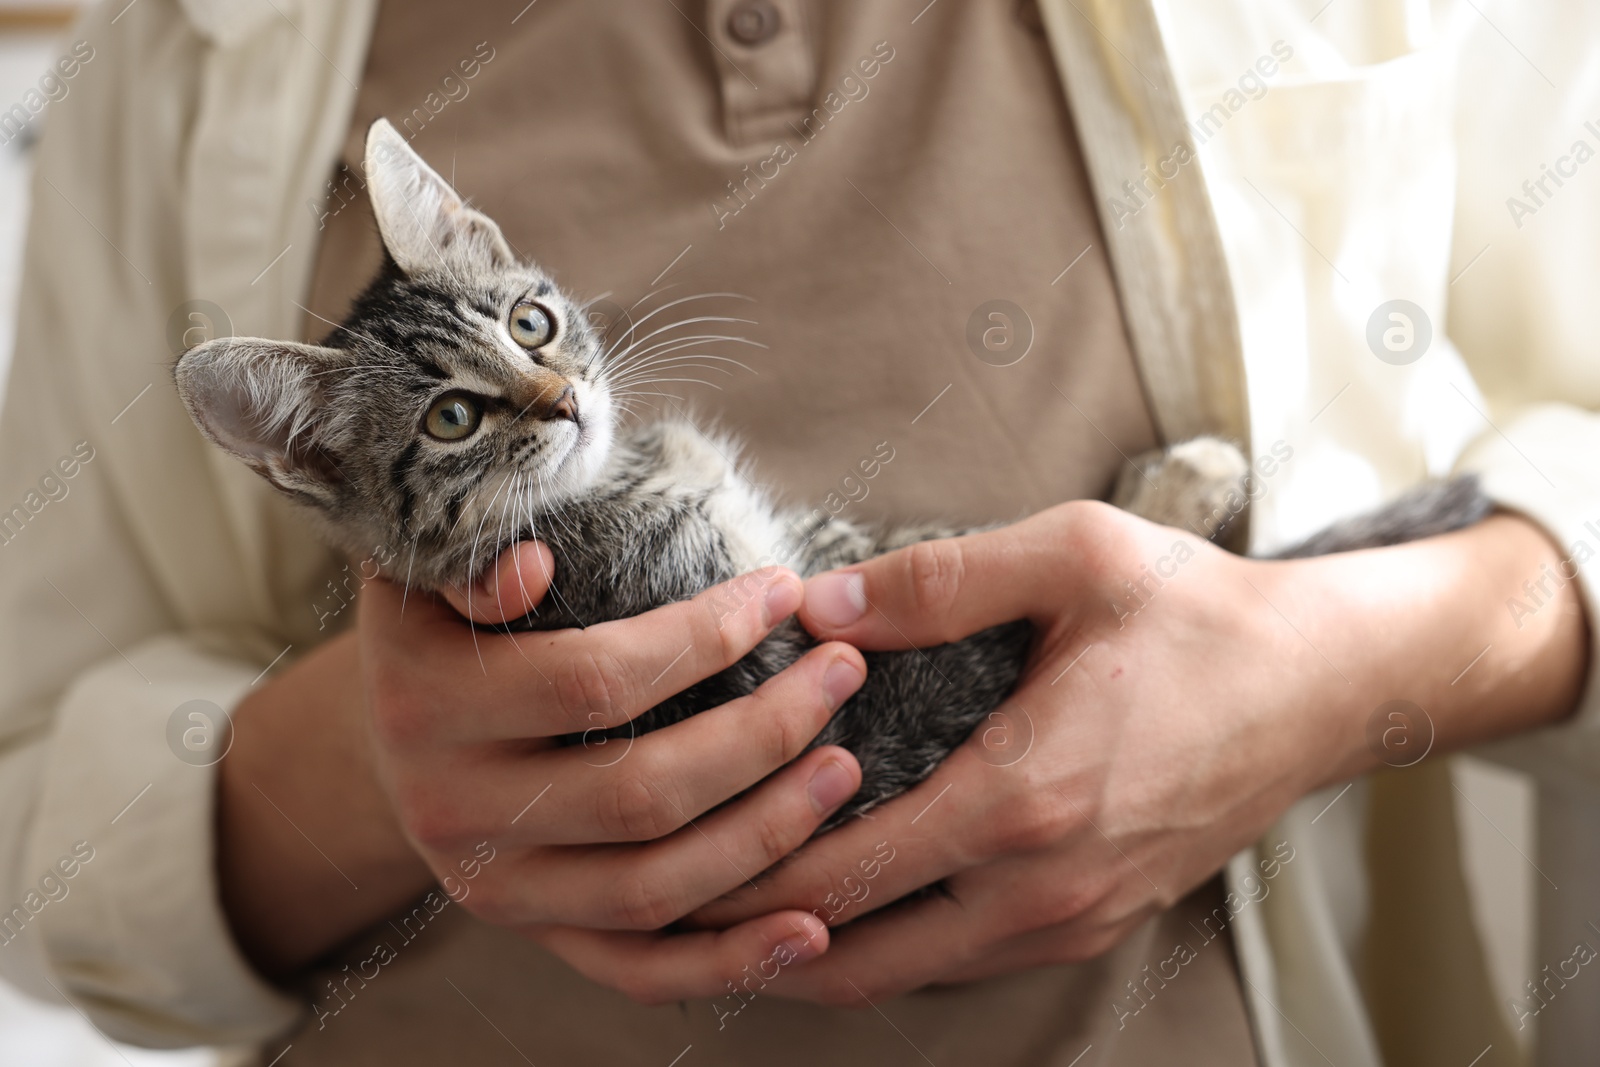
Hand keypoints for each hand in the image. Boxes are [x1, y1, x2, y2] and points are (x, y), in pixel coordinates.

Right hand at [360, 544, 869, 994]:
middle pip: (637, 794)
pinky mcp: (538, 935)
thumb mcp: (427, 563)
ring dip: (765, 835)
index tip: (783, 591)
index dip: (703, 638)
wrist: (391, 726)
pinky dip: (728, 961)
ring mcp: (497, 889)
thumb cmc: (441, 616)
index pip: (592, 680)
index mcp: (428, 705)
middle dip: (761, 734)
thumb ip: (472, 559)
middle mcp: (452, 811)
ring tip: (844, 768)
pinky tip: (812, 929)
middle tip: (842, 673)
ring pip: (649, 888)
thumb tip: (533, 567)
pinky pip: (639, 969)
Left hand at [531, 502, 1587, 1003]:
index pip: (845, 869)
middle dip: (756, 937)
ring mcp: (1075, 916)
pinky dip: (892, 948)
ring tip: (732, 920)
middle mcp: (1044, 883)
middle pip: (862, 951)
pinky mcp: (1098, 921)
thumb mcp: (1075, 557)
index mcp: (1024, 797)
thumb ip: (936, 579)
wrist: (1324, 688)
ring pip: (912, 974)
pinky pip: (966, 960)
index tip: (670, 857)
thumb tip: (816, 606)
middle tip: (668, 913)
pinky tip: (844, 912)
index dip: (745, 869)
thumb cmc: (1200, 616)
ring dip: (819, 953)